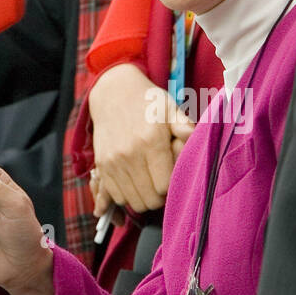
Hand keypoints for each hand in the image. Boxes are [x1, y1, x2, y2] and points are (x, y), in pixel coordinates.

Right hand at [87, 64, 187, 215]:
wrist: (113, 93)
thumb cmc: (148, 102)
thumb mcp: (171, 109)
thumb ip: (185, 127)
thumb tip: (194, 138)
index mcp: (151, 141)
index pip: (164, 187)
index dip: (173, 187)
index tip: (175, 178)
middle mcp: (130, 154)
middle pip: (149, 199)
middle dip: (160, 197)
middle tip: (164, 182)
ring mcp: (113, 162)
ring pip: (133, 202)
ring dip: (144, 198)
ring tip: (150, 182)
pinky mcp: (101, 166)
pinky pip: (116, 196)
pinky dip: (128, 195)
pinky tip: (135, 183)